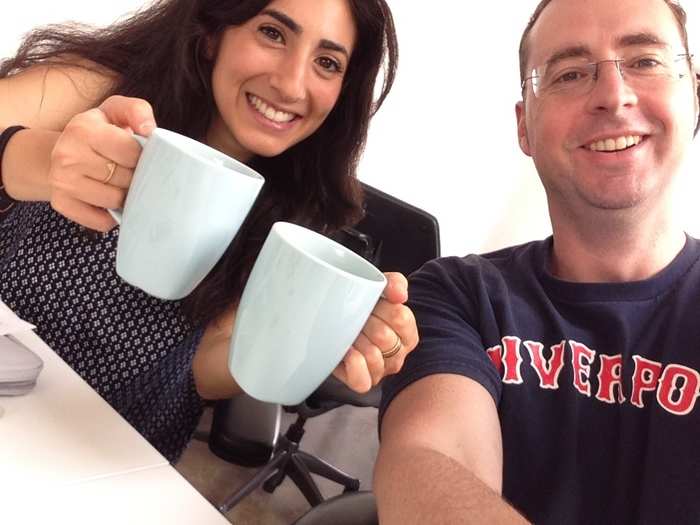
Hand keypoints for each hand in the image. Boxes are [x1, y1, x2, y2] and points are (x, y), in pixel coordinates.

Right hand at [48, 95, 155, 230]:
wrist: (62, 151)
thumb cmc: (99, 132)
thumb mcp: (115, 112)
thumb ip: (137, 111)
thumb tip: (149, 130)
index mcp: (83, 129)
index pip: (131, 153)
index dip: (142, 157)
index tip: (137, 154)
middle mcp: (67, 155)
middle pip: (125, 179)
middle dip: (134, 176)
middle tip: (128, 169)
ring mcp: (62, 182)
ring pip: (115, 201)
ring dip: (124, 196)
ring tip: (118, 183)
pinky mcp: (61, 203)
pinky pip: (101, 221)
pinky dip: (110, 216)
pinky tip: (108, 199)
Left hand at [333, 272, 418, 392]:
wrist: (335, 321)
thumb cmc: (363, 308)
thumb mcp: (381, 288)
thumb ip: (394, 283)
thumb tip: (399, 295)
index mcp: (408, 333)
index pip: (400, 317)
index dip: (380, 307)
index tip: (371, 303)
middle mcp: (398, 355)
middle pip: (384, 336)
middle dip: (365, 322)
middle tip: (357, 318)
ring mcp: (381, 371)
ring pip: (371, 355)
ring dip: (355, 340)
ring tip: (350, 333)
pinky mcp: (363, 382)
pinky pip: (362, 380)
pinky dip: (352, 364)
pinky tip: (346, 350)